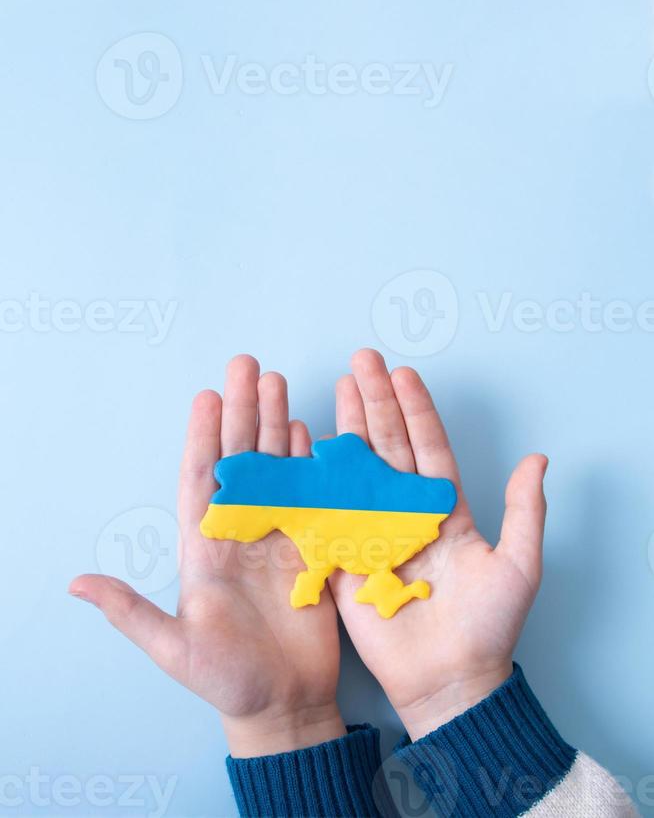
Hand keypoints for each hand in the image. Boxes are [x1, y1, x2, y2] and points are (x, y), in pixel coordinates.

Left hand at [70, 356, 344, 756]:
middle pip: (240, 460)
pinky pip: (310, 495)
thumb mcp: (173, 647)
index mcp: (203, 548)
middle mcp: (239, 532)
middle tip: (247, 366)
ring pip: (275, 469)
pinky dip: (309, 463)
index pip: (201, 479)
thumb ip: (130, 611)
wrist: (284, 707)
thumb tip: (76, 583)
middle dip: (242, 412)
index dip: (203, 437)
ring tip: (275, 384)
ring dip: (274, 426)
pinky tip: (306, 432)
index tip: (206, 395)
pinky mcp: (311, 548)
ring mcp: (277, 536)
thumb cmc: (226, 681)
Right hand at [330, 349, 547, 740]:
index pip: (427, 447)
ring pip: (357, 469)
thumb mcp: (519, 566)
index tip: (402, 372)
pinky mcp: (346, 559)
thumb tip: (539, 458)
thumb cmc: (488, 628)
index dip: (415, 410)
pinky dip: (316, 481)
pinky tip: (307, 447)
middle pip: (388, 446)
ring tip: (338, 387)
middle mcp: (406, 512)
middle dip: (376, 402)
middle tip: (363, 361)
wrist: (449, 682)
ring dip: (347, 428)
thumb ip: (525, 511)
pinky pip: (328, 514)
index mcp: (444, 508)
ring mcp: (373, 532)